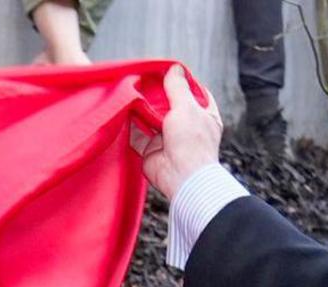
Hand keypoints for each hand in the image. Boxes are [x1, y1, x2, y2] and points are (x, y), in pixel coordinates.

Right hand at [136, 67, 220, 200]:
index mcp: (204, 116)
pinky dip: (130, 125)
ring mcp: (168, 139)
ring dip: (142, 108)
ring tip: (131, 91)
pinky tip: (123, 111)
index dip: (183, 82)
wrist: (181, 177)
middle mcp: (186, 127)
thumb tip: (174, 68)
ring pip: (152, 118)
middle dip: (157, 94)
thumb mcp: (187, 107)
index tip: (170, 71)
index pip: (196, 93)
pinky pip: (138, 134)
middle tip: (144, 79)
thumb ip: (178, 87)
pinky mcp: (151, 150)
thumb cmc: (192, 142)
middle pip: (170, 104)